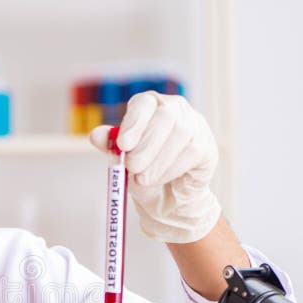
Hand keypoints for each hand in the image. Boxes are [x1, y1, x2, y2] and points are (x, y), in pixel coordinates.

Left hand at [90, 91, 220, 243]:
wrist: (168, 198)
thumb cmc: (142, 173)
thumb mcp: (122, 161)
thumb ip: (110, 147)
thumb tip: (95, 135)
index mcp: (149, 106)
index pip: (143, 103)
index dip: (133, 122)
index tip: (123, 144)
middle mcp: (174, 108)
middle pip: (165, 116)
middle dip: (146, 145)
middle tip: (132, 168)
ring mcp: (194, 124)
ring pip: (181, 133)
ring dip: (158, 161)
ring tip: (143, 179)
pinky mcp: (207, 144)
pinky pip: (192, 151)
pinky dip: (171, 168)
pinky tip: (161, 179)